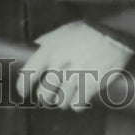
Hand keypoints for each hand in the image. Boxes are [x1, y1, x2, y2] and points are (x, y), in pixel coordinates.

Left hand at [16, 21, 132, 111]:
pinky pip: (78, 104)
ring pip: (61, 101)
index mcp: (50, 50)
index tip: (24, 92)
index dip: (23, 87)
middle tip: (49, 95)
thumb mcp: (60, 32)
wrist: (112, 31)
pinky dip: (76, 104)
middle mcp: (60, 65)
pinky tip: (78, 98)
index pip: (28, 74)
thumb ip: (46, 44)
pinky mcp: (92, 84)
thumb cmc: (84, 31)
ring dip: (62, 100)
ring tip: (66, 95)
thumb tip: (34, 52)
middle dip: (45, 97)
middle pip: (44, 94)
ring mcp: (76, 76)